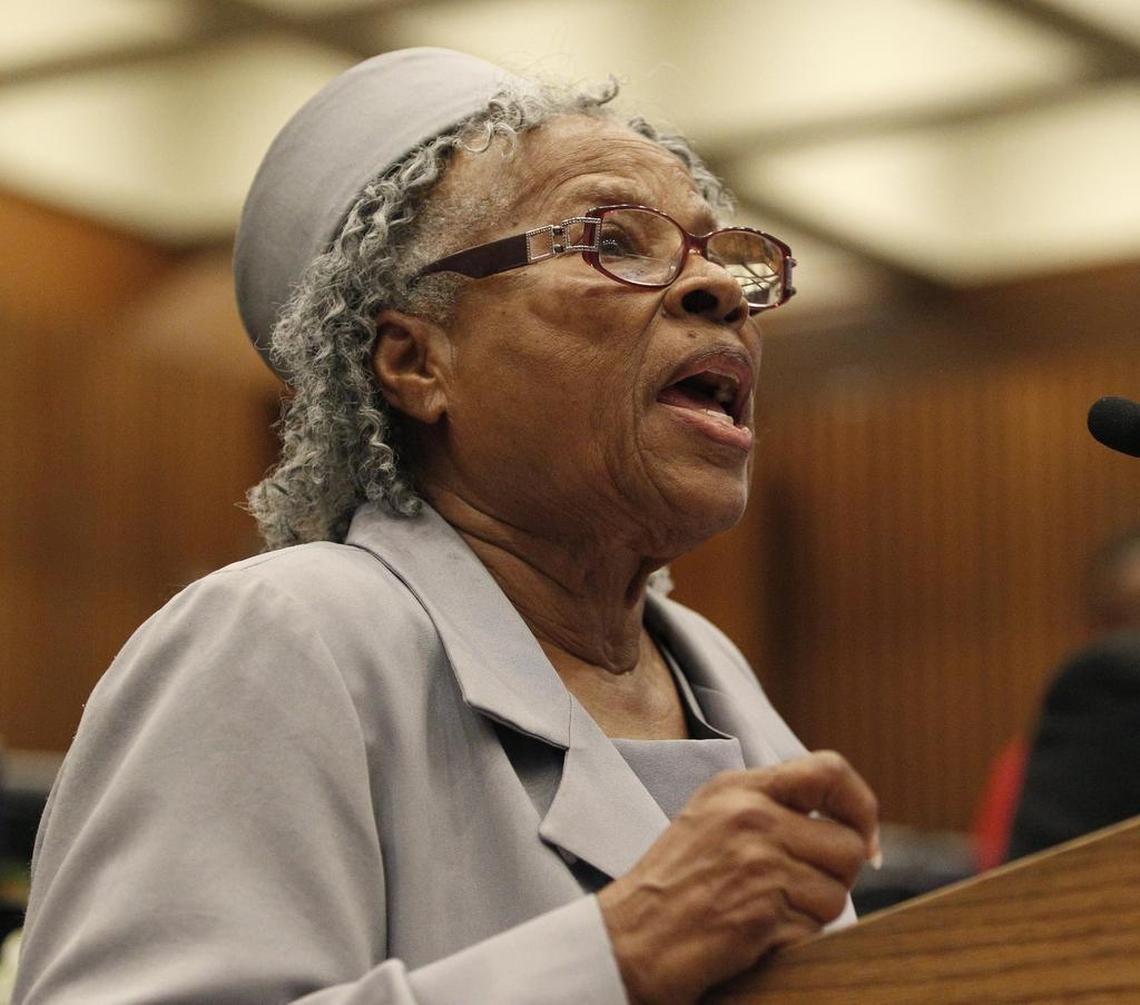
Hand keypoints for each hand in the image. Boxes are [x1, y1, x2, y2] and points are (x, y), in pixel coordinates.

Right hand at [596, 750, 878, 1004]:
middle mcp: (750, 815)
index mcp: (737, 787)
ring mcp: (757, 861)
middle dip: (834, 879)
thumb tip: (850, 827)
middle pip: (848, 844)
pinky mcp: (762, 909)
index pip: (828, 771)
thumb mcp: (712, 821)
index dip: (861, 805)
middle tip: (795, 895)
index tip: (864, 840)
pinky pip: (816, 930)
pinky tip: (754, 938)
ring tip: (763, 915)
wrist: (629, 940)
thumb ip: (768, 809)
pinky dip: (794, 943)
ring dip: (811, 915)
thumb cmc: (672, 889)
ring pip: (837, 893)